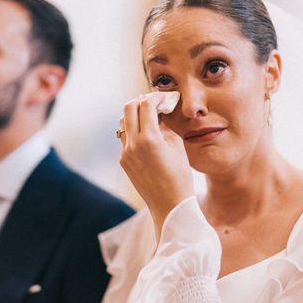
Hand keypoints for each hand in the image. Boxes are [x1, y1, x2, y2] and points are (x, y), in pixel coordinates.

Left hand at [119, 93, 193, 236]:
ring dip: (135, 115)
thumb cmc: (180, 176)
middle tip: (155, 103)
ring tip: (150, 117)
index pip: (146, 104)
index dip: (156, 96)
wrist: (169, 205)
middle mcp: (132, 144)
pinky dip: (134, 131)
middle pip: (128, 108)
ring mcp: (125, 153)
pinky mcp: (123, 161)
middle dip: (141, 101)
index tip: (165, 97)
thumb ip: (166, 125)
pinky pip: (125, 138)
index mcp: (149, 138)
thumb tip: (160, 110)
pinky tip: (147, 135)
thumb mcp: (177, 146)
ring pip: (123, 123)